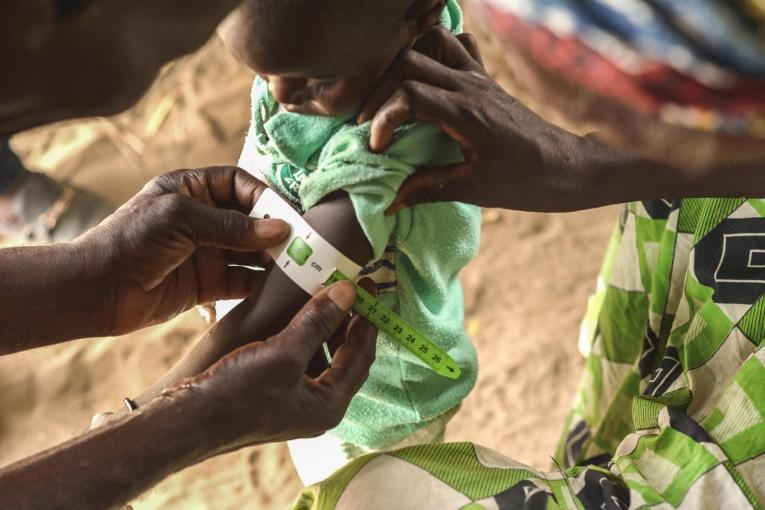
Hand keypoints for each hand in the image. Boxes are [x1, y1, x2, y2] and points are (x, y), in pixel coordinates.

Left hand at [78, 166, 288, 335]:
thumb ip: (232, 225)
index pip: (240, 184)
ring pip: (252, 252)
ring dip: (273, 258)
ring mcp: (208, 252)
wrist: (98, 290)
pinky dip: (261, 284)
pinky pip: (243, 281)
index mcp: (193, 190)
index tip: (288, 213)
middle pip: (252, 220)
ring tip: (297, 266)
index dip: (265, 196)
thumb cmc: (132, 240)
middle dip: (276, 230)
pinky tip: (279, 287)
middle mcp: (204, 219)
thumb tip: (280, 229)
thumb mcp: (182, 219)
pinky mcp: (208, 284)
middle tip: (303, 243)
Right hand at [180, 281, 376, 449]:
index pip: (362, 355)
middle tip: (350, 287)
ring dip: (326, 326)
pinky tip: (295, 313)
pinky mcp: (276, 394)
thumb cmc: (237, 392)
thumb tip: (349, 292)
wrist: (187, 420)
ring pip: (324, 356)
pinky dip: (305, 335)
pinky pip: (302, 360)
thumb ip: (318, 321)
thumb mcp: (284, 352)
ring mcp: (296, 402)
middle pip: (346, 356)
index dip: (368, 319)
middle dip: (349, 321)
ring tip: (323, 293)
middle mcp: (318, 407)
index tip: (370, 286)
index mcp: (329, 405)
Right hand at [358, 27, 587, 212]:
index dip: (382, 119)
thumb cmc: (527, 182)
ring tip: (390, 96)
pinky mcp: (487, 80)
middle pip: (409, 63)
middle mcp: (471, 86)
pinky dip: (435, 51)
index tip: (379, 148)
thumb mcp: (474, 190)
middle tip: (370, 125)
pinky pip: (459, 45)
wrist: (570, 168)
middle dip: (380, 91)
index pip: (408, 95)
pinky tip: (425, 77)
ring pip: (432, 43)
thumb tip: (389, 201)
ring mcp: (480, 78)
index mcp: (466, 113)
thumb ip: (427, 190)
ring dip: (403, 64)